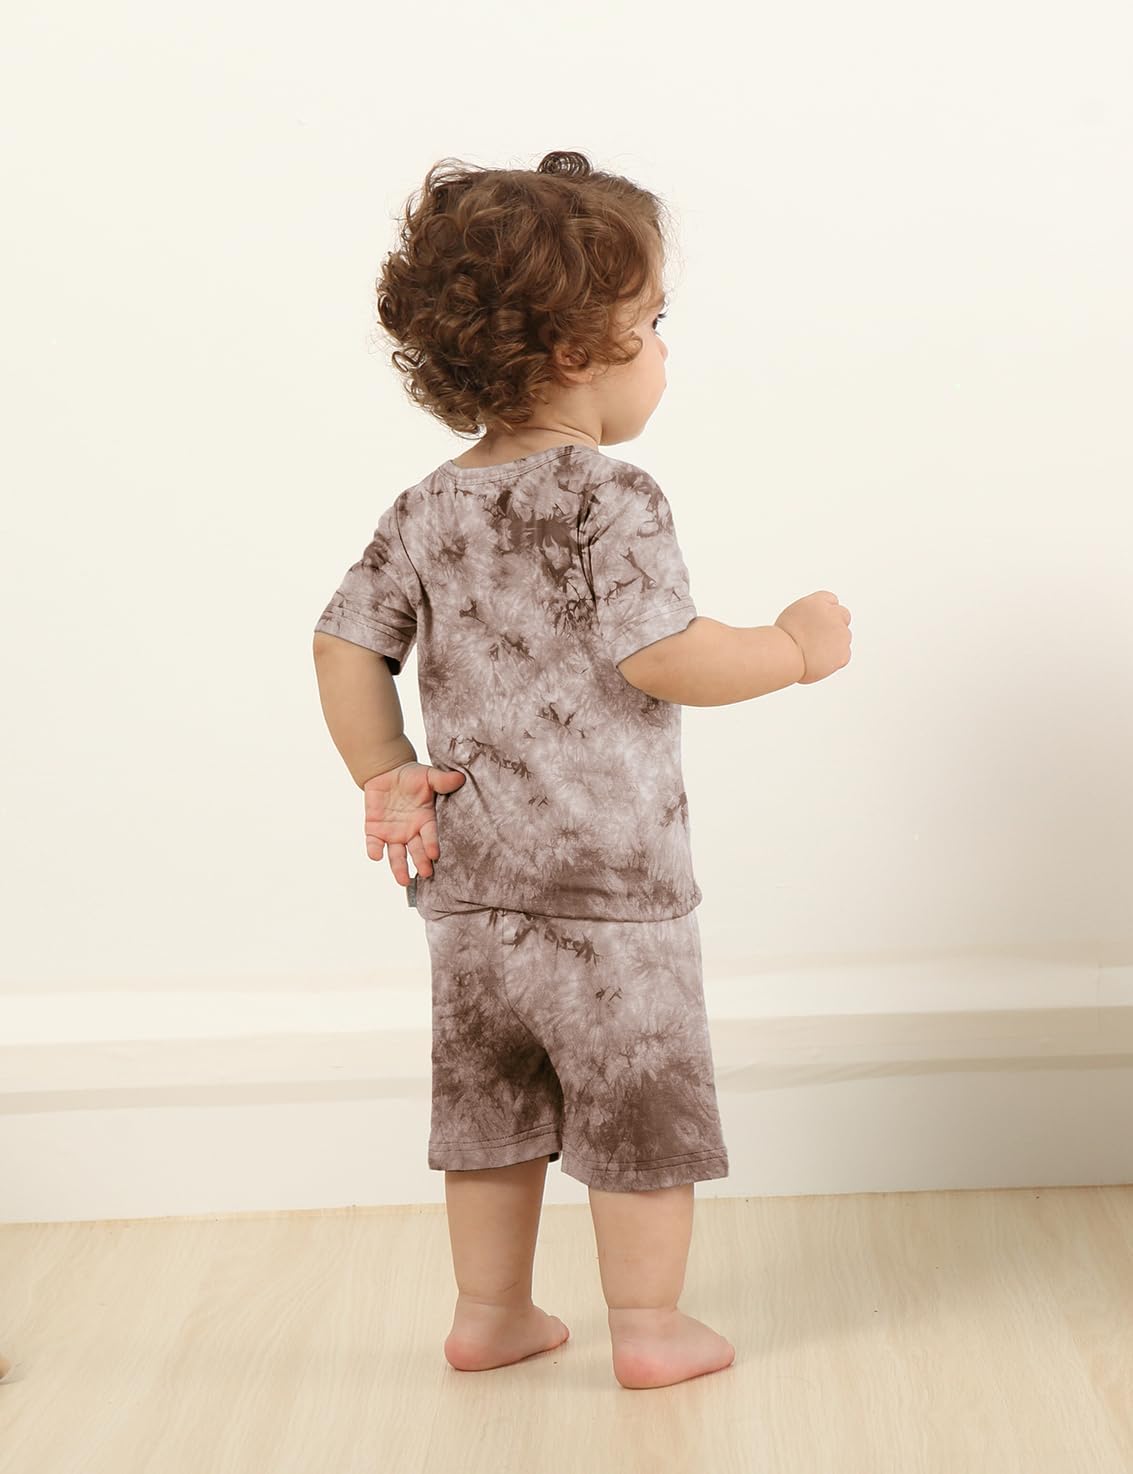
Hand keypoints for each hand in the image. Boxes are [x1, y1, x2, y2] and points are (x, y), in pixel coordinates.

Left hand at [363, 761, 466, 886]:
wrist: (386, 772)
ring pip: (396, 855)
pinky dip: (374, 850)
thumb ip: (441, 780)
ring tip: (403, 880)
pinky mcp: (374, 831)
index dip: (431, 844)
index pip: (429, 835)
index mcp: (425, 821)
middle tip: (425, 873)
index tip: (434, 855)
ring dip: (399, 867)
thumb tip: (459, 778)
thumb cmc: (411, 776)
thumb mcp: (427, 775)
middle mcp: (410, 832)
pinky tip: (375, 855)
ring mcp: (392, 834)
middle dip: (420, 861)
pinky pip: (373, 844)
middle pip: (416, 851)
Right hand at [775, 591, 852, 684]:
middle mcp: (833, 614)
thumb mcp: (792, 615)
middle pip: (843, 616)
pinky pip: (843, 655)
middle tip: (820, 638)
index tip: (820, 621)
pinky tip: (819, 661)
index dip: (826, 612)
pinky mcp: (843, 652)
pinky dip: (834, 660)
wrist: (785, 654)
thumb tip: (815, 620)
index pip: (831, 600)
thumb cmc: (782, 638)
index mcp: (818, 602)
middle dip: (835, 626)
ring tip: (813, 652)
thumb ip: (809, 615)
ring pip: (844, 637)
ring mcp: (841, 633)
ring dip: (834, 643)